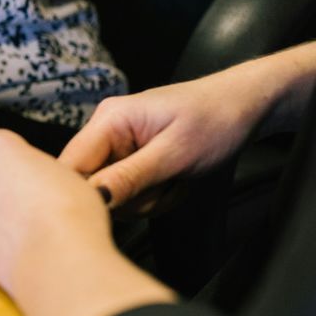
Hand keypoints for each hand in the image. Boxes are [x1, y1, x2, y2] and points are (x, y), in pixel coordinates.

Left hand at [0, 130, 112, 293]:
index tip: (38, 177)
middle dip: (3, 184)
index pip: (5, 145)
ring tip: (28, 227)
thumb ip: (40, 168)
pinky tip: (19, 245)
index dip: (25, 163)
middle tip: (33, 201)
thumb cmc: (68, 212)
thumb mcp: (65, 172)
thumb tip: (42, 180)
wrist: (57, 259)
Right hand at [58, 69, 269, 211]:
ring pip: (111, 193)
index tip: (118, 209)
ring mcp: (117, 146)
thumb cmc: (216, 119)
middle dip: (129, 198)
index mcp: (109, 120)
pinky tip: (174, 182)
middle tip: (165, 188)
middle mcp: (105, 131)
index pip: (70, 166)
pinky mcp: (130, 158)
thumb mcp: (176, 154)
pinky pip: (128, 191)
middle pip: (90, 184)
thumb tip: (92, 198)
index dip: (85, 194)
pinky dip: (152, 196)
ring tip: (175, 182)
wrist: (245, 106)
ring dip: (146, 200)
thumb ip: (130, 177)